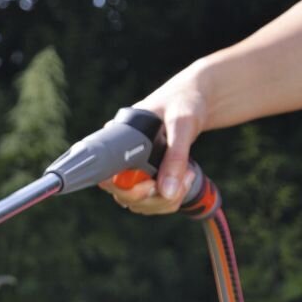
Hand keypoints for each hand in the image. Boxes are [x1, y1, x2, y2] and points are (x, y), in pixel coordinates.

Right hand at [99, 80, 208, 214]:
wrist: (196, 98)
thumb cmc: (184, 101)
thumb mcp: (182, 124)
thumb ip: (175, 156)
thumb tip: (167, 191)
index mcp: (118, 139)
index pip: (106, 176)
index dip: (124, 188)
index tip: (149, 185)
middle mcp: (120, 158)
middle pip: (123, 196)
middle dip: (154, 196)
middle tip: (181, 178)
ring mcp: (133, 171)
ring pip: (139, 203)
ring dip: (166, 199)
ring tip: (188, 174)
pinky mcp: (147, 178)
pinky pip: (151, 202)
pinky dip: (170, 199)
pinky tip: (185, 179)